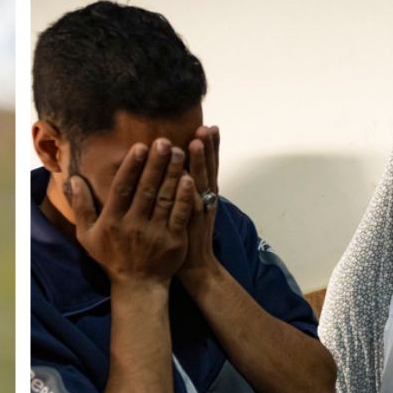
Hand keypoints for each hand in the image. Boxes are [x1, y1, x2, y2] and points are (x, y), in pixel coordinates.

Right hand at [66, 138, 196, 286]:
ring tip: (179, 152)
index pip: (122, 188)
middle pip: (146, 189)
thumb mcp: (87, 235)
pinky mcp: (174, 240)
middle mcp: (133, 225)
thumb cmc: (111, 257)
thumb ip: (81, 206)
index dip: (132, 166)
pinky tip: (190, 179)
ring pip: (165, 198)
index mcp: (112, 221)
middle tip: (164, 141)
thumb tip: (74, 179)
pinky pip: (179, 215)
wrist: (138, 285)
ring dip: (173, 173)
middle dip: (156, 163)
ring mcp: (155, 233)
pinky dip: (184, 197)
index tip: (140, 146)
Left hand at [178, 125, 221, 284]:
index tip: (209, 126)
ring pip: (202, 182)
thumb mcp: (190, 206)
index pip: (210, 165)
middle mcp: (206, 198)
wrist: (195, 265)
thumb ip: (188, 187)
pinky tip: (186, 175)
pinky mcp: (191, 222)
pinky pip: (191, 203)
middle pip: (210, 168)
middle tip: (206, 127)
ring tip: (196, 141)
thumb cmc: (186, 234)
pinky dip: (190, 190)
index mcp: (205, 193)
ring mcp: (200, 209)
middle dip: (208, 148)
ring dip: (201, 162)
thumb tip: (181, 166)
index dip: (211, 147)